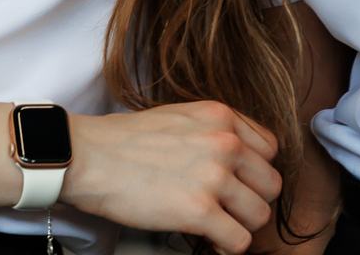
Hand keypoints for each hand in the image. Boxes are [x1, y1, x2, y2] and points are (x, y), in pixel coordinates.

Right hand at [61, 103, 280, 252]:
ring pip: (260, 214)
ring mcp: (215, 177)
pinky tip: (213, 242)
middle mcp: (226, 142)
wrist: (88, 157)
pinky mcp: (199, 211)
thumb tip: (236, 158)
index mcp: (222, 116)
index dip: (255, 171)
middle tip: (230, 210)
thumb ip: (214, 131)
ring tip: (221, 227)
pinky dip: (229, 247)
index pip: (271, 149)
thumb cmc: (124, 140)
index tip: (240, 184)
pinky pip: (240, 240)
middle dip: (252, 201)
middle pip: (271, 184)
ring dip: (242, 226)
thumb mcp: (181, 116)